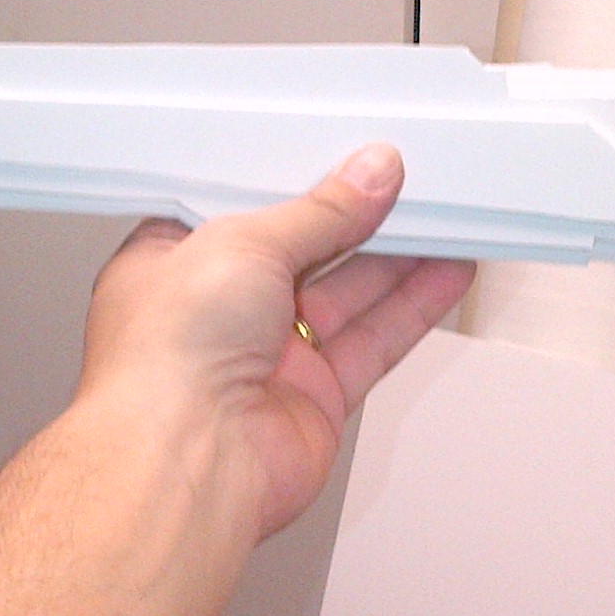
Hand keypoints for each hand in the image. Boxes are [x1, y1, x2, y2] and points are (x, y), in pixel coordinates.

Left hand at [76, 145, 475, 538]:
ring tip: (448, 214)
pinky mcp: (314, 395)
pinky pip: (374, 341)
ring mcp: (267, 354)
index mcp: (173, 260)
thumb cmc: (166, 359)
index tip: (349, 153)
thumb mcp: (243, 243)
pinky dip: (413, 307)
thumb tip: (368, 176)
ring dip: (399, 257)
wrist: (186, 462)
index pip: (244, 206)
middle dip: (358, 215)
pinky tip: (447, 273)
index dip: (298, 179)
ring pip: (348, 294)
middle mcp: (219, 309)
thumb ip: (317, 211)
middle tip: (413, 178)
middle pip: (305, 248)